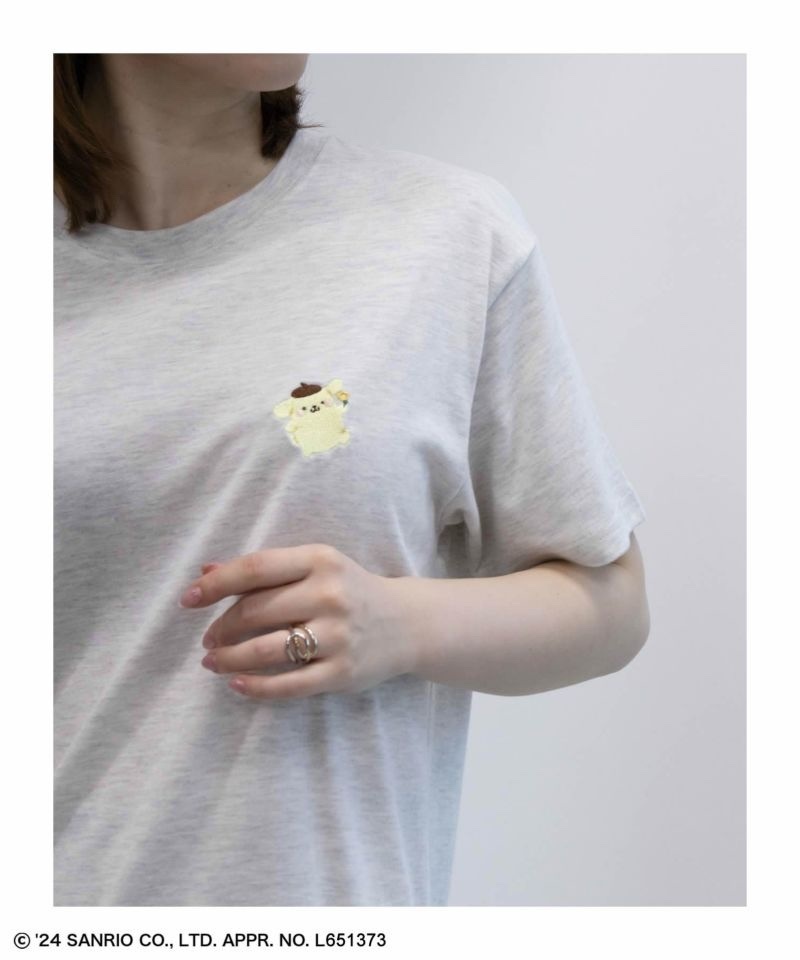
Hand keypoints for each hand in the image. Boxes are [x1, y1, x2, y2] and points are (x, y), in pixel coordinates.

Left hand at [178, 544, 416, 698]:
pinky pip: (288, 684)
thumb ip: (264, 570)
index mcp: (320, 560)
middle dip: (221, 628)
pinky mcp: (342, 672)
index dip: (216, 584)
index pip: (256, 568)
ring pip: (266, 650)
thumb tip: (206, 571)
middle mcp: (330, 594)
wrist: (407, 623)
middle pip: (255, 611)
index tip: (188, 599)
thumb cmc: (350, 590)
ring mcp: (338, 635)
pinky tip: (237, 684)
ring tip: (213, 662)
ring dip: (229, 659)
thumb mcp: (315, 567)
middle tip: (208, 640)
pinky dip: (256, 687)